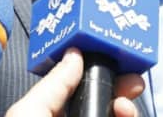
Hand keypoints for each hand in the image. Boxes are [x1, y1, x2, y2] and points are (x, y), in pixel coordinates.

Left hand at [5, 48, 144, 116]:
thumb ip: (54, 83)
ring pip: (118, 114)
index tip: (114, 58)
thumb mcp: (30, 110)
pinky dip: (129, 116)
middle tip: (132, 80)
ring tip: (124, 107)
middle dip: (120, 86)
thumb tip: (75, 53)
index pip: (78, 87)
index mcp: (50, 112)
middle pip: (103, 100)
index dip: (97, 70)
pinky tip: (125, 114)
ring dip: (127, 107)